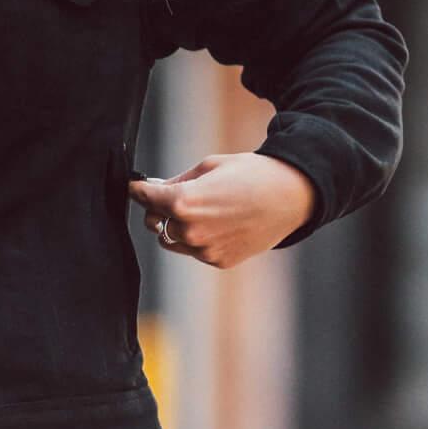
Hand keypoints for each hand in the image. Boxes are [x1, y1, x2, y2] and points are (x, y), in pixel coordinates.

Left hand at [128, 153, 314, 269]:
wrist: (291, 196)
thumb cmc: (251, 174)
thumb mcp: (209, 166)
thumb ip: (176, 181)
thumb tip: (154, 188)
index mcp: (184, 203)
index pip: (145, 197)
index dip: (138, 189)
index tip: (137, 186)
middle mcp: (190, 231)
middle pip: (153, 222)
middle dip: (157, 209)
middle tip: (169, 196)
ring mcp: (204, 250)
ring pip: (171, 240)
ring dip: (175, 226)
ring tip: (199, 210)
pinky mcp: (219, 261)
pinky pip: (194, 251)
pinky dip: (196, 239)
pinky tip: (217, 223)